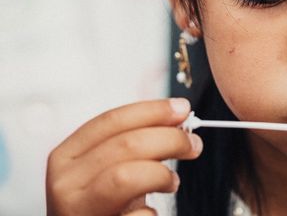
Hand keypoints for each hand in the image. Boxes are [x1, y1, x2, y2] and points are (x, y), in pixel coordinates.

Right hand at [46, 99, 202, 215]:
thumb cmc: (102, 203)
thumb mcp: (107, 166)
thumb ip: (133, 141)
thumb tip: (177, 117)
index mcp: (67, 155)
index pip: (112, 120)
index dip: (152, 111)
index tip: (182, 108)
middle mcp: (65, 181)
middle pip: (126, 144)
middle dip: (170, 139)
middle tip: (193, 145)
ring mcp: (76, 209)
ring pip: (127, 176)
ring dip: (161, 174)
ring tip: (172, 181)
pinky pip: (136, 215)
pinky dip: (151, 211)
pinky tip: (151, 211)